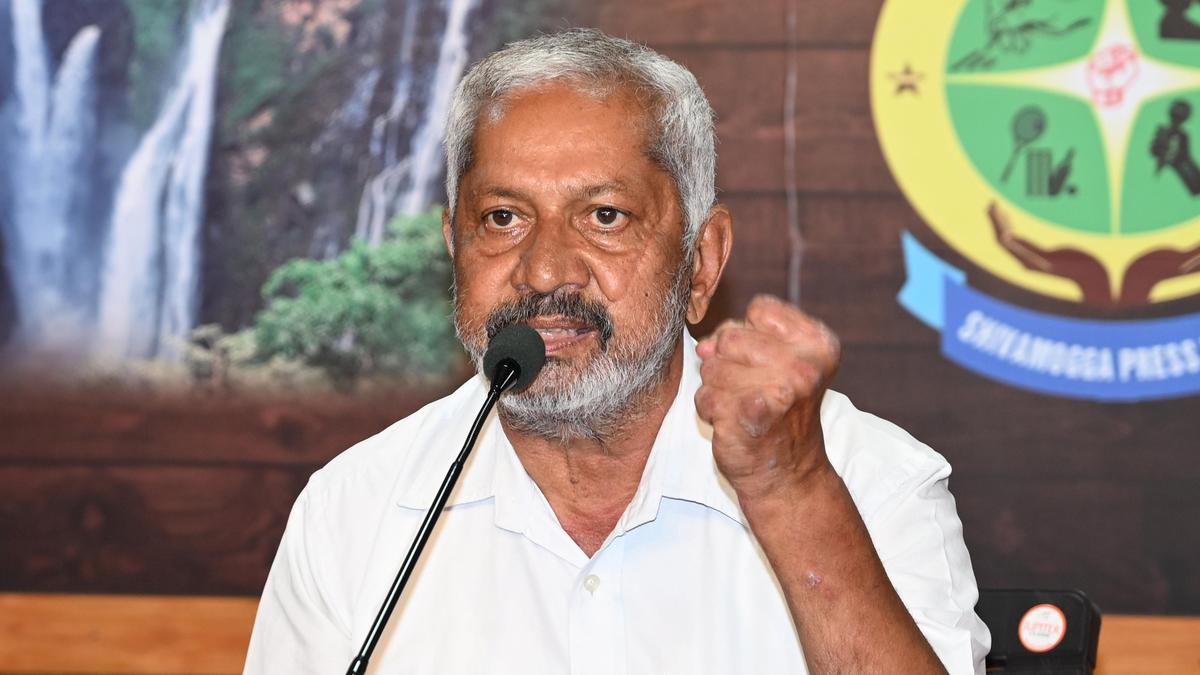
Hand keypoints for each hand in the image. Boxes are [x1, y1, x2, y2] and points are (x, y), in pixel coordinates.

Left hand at [694, 295, 840, 500]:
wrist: (787, 474)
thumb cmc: (776, 412)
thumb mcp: (774, 362)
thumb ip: (739, 336)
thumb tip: (704, 346)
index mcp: (818, 344)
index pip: (760, 309)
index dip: (749, 332)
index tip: (762, 361)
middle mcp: (806, 366)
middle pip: (731, 336)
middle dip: (726, 361)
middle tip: (748, 390)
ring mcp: (781, 390)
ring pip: (712, 366)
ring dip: (717, 388)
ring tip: (741, 407)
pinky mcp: (751, 414)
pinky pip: (706, 394)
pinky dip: (709, 409)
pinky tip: (731, 422)